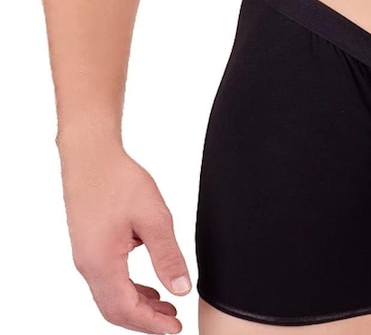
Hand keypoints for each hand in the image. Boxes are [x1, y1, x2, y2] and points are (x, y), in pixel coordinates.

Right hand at [59, 144, 191, 333]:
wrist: (90, 156)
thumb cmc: (119, 181)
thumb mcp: (154, 217)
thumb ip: (168, 256)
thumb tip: (181, 289)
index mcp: (102, 263)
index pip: (126, 310)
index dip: (151, 324)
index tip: (175, 329)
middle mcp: (88, 266)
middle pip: (115, 310)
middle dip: (144, 320)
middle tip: (173, 323)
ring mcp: (86, 257)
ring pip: (110, 296)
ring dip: (137, 306)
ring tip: (165, 307)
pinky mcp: (88, 247)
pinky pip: (106, 280)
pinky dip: (127, 290)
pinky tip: (146, 284)